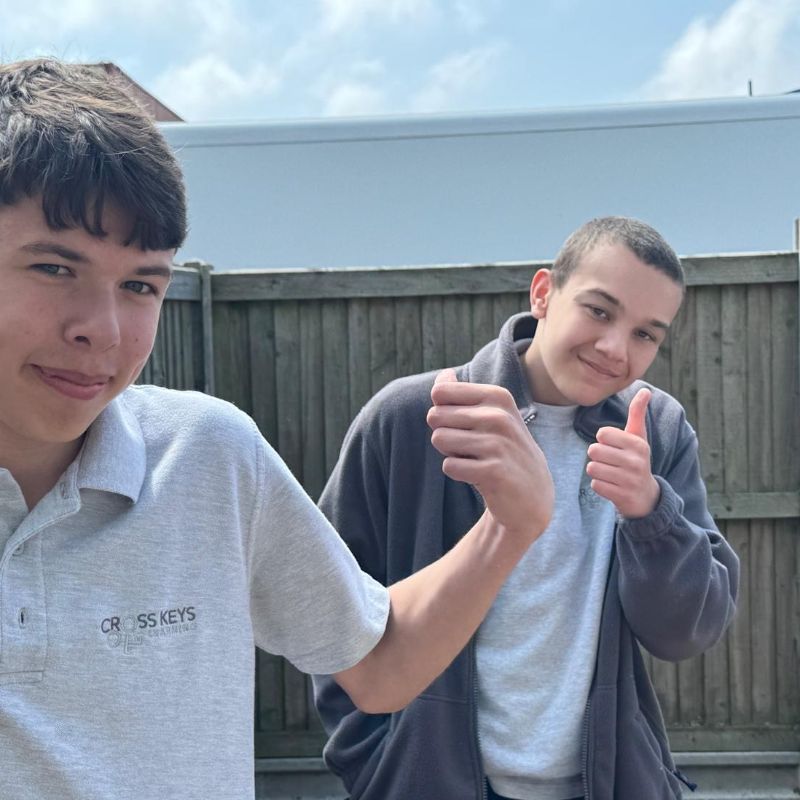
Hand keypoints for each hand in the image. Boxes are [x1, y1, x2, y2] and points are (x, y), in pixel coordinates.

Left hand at [427, 368, 553, 541]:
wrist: (532, 494)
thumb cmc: (503, 449)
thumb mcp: (490, 415)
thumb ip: (462, 393)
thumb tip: (444, 373)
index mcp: (497, 396)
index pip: (440, 392)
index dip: (444, 412)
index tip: (465, 424)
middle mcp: (499, 416)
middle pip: (435, 416)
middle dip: (445, 434)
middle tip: (471, 446)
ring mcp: (497, 443)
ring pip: (439, 439)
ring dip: (451, 453)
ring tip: (475, 459)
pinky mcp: (492, 471)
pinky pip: (448, 466)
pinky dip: (457, 472)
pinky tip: (478, 475)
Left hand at [586, 387, 660, 518]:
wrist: (647, 496)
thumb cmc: (636, 460)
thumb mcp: (639, 437)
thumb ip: (637, 413)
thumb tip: (645, 390)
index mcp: (638, 444)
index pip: (602, 433)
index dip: (603, 440)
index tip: (614, 447)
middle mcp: (636, 462)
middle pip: (593, 450)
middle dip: (597, 456)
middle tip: (611, 462)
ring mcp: (629, 480)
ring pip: (592, 468)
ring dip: (597, 471)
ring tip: (611, 473)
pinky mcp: (622, 496)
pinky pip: (595, 485)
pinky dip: (599, 485)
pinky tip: (612, 486)